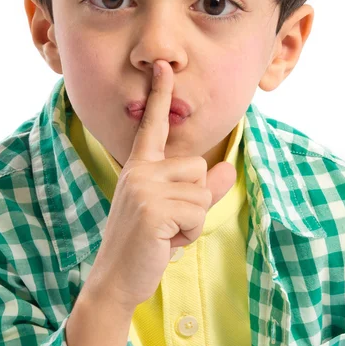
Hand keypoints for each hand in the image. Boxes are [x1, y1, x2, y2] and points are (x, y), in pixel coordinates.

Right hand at [83, 59, 236, 312]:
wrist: (116, 280)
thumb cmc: (145, 243)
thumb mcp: (174, 211)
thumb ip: (201, 189)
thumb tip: (228, 171)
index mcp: (140, 166)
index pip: (153, 124)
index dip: (160, 93)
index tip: (163, 65)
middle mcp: (139, 170)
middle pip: (199, 167)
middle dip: (194, 201)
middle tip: (167, 223)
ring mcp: (143, 187)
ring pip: (201, 192)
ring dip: (192, 221)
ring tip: (165, 233)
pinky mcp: (153, 208)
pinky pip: (197, 213)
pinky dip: (189, 234)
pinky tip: (164, 243)